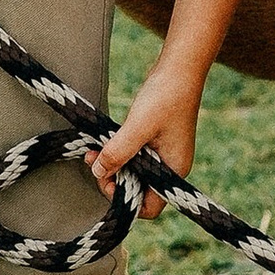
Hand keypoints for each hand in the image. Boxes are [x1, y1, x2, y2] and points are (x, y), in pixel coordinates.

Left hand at [91, 55, 206, 218]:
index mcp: (172, 170)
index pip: (149, 207)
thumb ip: (118, 153)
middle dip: (113, 179)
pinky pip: (133, 155)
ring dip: (112, 164)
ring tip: (94, 151)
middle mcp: (169, 167)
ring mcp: (162, 153)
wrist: (180, 67)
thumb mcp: (137, 127)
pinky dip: (118, 152)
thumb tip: (98, 174)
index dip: (125, 199)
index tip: (108, 180)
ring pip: (132, 171)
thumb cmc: (166, 97)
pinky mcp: (154, 140)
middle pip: (137, 189)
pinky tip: (104, 141)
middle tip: (94, 162)